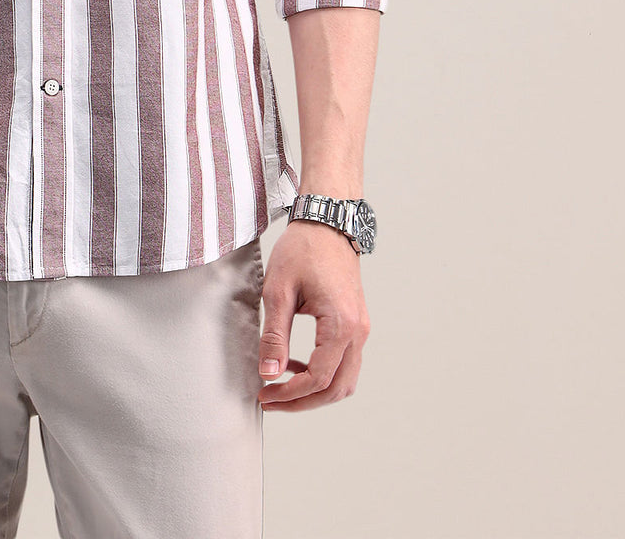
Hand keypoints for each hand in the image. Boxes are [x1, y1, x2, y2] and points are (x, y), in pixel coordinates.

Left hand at [257, 217, 369, 411]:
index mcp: (341, 325)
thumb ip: (274, 336)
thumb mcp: (279, 291)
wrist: (327, 223)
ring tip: (281, 385)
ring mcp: (361, 329)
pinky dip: (323, 374)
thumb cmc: (303, 250)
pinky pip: (345, 363)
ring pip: (344, 380)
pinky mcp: (356, 324)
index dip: (289, 394)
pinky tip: (295, 364)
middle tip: (271, 400)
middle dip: (302, 402)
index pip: (318, 378)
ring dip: (315, 392)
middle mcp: (358, 332)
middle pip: (336, 388)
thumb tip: (268, 374)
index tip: (264, 394)